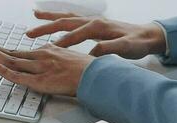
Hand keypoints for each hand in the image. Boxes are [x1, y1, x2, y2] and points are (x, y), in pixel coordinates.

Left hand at [0, 41, 93, 96]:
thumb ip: (54, 59)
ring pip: (11, 60)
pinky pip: (18, 76)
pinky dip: (4, 70)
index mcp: (47, 51)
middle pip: (12, 52)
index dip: (5, 49)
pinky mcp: (41, 81)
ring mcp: (40, 68)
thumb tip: (46, 60)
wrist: (96, 76)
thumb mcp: (67, 58)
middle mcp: (41, 56)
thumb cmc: (85, 69)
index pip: (20, 51)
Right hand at [26, 10, 165, 58]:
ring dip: (49, 18)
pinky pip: (71, 18)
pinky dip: (59, 17)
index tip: (47, 50)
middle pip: (64, 22)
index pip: (74, 36)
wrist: (146, 35)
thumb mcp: (126, 48)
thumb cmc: (136, 43)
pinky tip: (52, 19)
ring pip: (66, 17)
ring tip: (35, 16)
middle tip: (30, 33)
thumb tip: (92, 52)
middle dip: (46, 27)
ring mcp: (91, 20)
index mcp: (98, 27)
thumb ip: (108, 49)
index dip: (60, 43)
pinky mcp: (91, 23)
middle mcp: (92, 21)